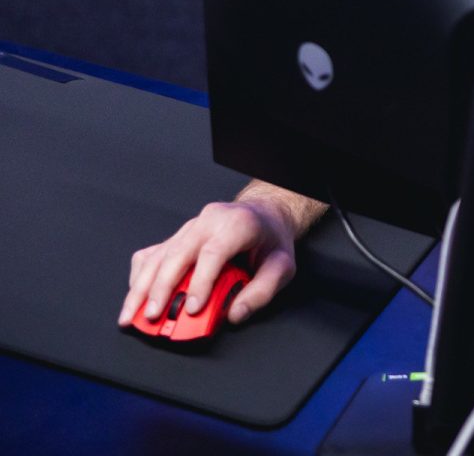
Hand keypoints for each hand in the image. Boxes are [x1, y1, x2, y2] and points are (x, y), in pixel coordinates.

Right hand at [120, 198, 297, 327]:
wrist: (265, 215)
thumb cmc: (271, 240)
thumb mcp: (283, 265)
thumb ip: (262, 291)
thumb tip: (235, 315)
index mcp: (237, 224)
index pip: (213, 252)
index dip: (201, 282)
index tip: (193, 308)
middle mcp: (209, 222)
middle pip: (178, 254)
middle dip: (161, 288)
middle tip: (153, 317)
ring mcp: (189, 227)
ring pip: (159, 256)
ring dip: (142, 288)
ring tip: (131, 315)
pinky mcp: (177, 236)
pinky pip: (152, 254)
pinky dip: (141, 277)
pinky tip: (136, 296)